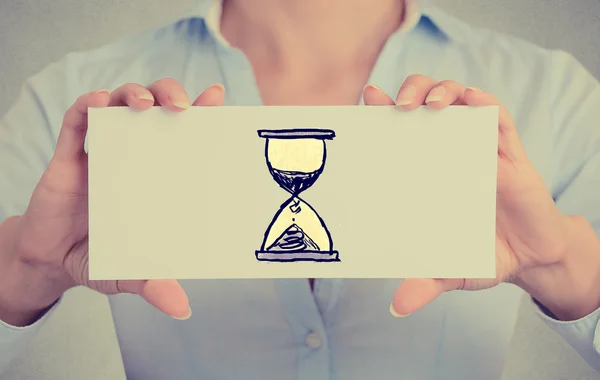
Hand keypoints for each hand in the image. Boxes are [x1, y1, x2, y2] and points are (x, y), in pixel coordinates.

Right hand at [11, 79, 224, 322]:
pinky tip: (97, 104)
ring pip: (119, 103)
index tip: (218, 99)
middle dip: (169, 93)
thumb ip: (153, 284)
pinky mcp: (69, 154)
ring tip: (146, 103)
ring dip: (134, 93)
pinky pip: (76, 119)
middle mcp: (135, 155)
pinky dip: (87, 107)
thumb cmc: (100, 258)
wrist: (51, 261)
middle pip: (156, 106)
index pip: (184, 134)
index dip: (202, 113)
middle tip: (182, 106)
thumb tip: (182, 309)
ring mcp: (103, 150)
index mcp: (158, 175)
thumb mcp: (129, 273)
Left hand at [363, 75, 591, 318]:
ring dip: (444, 90)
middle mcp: (451, 153)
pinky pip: (498, 118)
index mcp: (430, 173)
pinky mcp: (510, 153)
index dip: (383, 112)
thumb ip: (425, 282)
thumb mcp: (450, 270)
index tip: (367, 100)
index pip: (402, 131)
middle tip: (398, 107)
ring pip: (461, 99)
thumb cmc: (484, 255)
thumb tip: (398, 307)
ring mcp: (479, 149)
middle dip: (411, 91)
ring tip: (430, 105)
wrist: (531, 258)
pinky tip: (473, 104)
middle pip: (427, 102)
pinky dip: (484, 105)